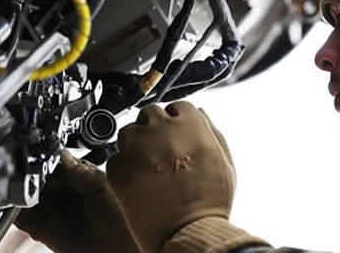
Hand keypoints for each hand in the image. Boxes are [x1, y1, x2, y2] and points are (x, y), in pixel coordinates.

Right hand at [14, 150, 140, 252]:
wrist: (114, 249)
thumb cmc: (118, 218)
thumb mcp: (101, 187)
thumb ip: (79, 171)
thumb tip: (60, 153)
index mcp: (76, 175)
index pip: (53, 159)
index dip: (45, 156)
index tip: (40, 153)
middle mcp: (59, 189)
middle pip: (35, 173)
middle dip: (30, 170)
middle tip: (31, 170)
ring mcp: (48, 207)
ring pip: (24, 192)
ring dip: (21, 187)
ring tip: (27, 185)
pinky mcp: (37, 226)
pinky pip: (19, 215)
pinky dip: (15, 208)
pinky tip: (22, 203)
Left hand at [107, 101, 235, 252]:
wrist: (189, 231)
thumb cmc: (211, 201)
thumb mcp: (225, 162)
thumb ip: (212, 131)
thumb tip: (200, 113)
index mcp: (190, 123)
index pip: (176, 107)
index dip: (176, 121)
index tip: (175, 135)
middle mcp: (161, 128)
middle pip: (149, 113)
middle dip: (153, 128)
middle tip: (159, 152)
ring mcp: (137, 146)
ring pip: (128, 132)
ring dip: (135, 144)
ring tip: (148, 168)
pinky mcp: (118, 167)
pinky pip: (115, 157)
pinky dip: (123, 167)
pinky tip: (138, 183)